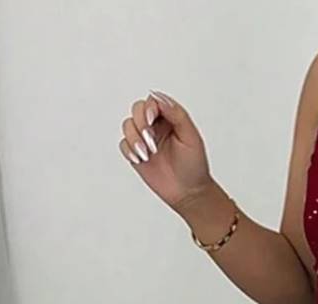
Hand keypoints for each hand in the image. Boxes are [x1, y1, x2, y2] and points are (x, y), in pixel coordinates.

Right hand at [118, 91, 212, 211]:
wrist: (189, 193)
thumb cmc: (194, 166)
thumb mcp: (191, 136)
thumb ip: (177, 114)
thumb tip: (159, 98)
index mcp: (170, 118)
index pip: (153, 102)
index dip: (148, 108)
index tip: (151, 120)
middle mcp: (156, 126)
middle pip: (137, 110)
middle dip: (140, 124)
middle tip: (150, 141)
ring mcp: (145, 140)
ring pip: (128, 126)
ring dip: (134, 138)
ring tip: (147, 154)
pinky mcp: (136, 154)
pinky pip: (124, 144)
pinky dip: (129, 149)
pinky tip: (140, 158)